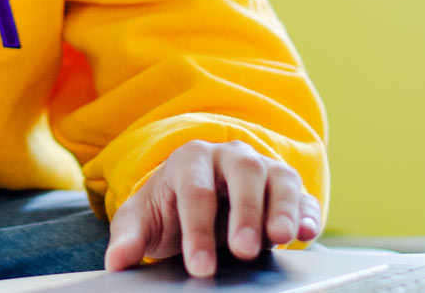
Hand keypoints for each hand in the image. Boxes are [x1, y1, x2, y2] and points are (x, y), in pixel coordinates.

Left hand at [103, 139, 322, 275]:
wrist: (193, 199)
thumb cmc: (168, 208)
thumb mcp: (143, 219)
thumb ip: (129, 237)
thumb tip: (116, 261)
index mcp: (190, 159)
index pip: (195, 191)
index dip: (198, 231)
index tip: (199, 267)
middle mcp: (230, 156)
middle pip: (243, 174)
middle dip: (245, 212)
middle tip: (244, 251)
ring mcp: (262, 168)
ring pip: (279, 178)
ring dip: (282, 209)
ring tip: (282, 240)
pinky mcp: (286, 187)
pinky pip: (302, 195)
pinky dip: (308, 212)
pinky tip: (308, 233)